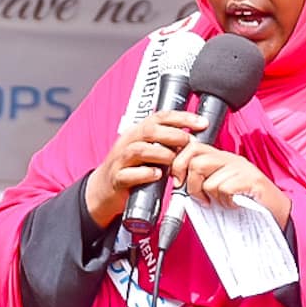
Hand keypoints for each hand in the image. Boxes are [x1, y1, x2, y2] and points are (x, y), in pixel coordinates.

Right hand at [84, 110, 209, 229]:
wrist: (104, 189)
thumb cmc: (131, 168)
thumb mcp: (148, 151)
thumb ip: (166, 144)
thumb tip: (193, 140)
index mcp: (138, 132)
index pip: (160, 117)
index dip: (182, 118)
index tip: (201, 123)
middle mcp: (128, 142)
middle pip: (149, 130)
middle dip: (173, 134)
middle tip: (189, 143)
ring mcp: (120, 160)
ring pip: (139, 150)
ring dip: (161, 154)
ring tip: (174, 162)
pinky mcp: (117, 179)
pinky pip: (129, 174)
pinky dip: (145, 174)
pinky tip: (157, 175)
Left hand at [170, 144, 290, 228]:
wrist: (275, 210)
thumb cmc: (246, 201)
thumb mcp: (219, 187)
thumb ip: (201, 180)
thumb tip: (178, 183)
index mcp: (221, 158)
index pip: (191, 147)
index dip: (179, 164)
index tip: (179, 182)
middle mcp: (230, 159)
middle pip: (196, 162)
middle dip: (192, 185)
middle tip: (202, 198)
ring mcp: (242, 168)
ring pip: (210, 180)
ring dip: (213, 197)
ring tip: (225, 202)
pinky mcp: (251, 179)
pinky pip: (225, 190)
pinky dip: (227, 202)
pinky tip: (236, 203)